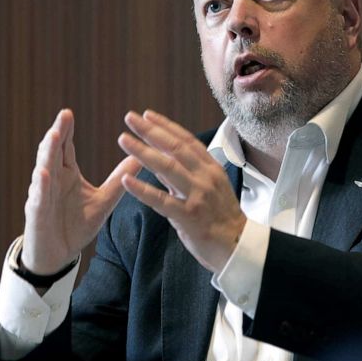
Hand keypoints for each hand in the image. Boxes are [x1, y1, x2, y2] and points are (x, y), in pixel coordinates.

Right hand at [22, 109, 142, 274]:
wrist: (59, 254)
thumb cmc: (76, 225)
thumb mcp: (104, 200)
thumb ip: (119, 180)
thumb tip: (139, 157)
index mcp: (66, 175)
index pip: (65, 148)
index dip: (66, 130)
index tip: (69, 112)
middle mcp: (52, 180)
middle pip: (52, 152)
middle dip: (57, 134)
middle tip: (64, 115)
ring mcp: (42, 195)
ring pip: (43, 170)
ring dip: (48, 153)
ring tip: (54, 136)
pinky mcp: (38, 214)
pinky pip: (39, 198)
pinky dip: (41, 186)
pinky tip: (44, 174)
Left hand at [117, 110, 246, 273]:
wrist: (238, 245)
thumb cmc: (221, 218)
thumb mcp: (209, 188)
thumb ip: (185, 174)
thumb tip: (161, 159)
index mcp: (212, 169)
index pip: (187, 141)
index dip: (167, 126)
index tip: (148, 115)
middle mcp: (206, 178)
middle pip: (176, 148)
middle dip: (151, 131)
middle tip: (130, 118)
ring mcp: (198, 196)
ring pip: (168, 168)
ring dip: (143, 152)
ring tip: (124, 139)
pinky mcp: (189, 216)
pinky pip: (161, 200)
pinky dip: (142, 190)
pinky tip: (125, 180)